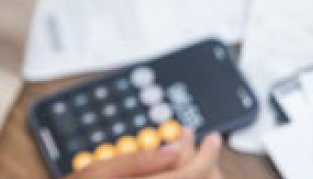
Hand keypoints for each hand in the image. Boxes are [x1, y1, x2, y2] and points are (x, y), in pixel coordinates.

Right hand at [66, 130, 222, 178]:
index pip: (192, 174)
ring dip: (196, 172)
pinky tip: (173, 169)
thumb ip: (141, 161)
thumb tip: (176, 147)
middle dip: (205, 162)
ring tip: (188, 151)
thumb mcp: (101, 172)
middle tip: (202, 140)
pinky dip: (181, 178)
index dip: (208, 154)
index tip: (211, 137)